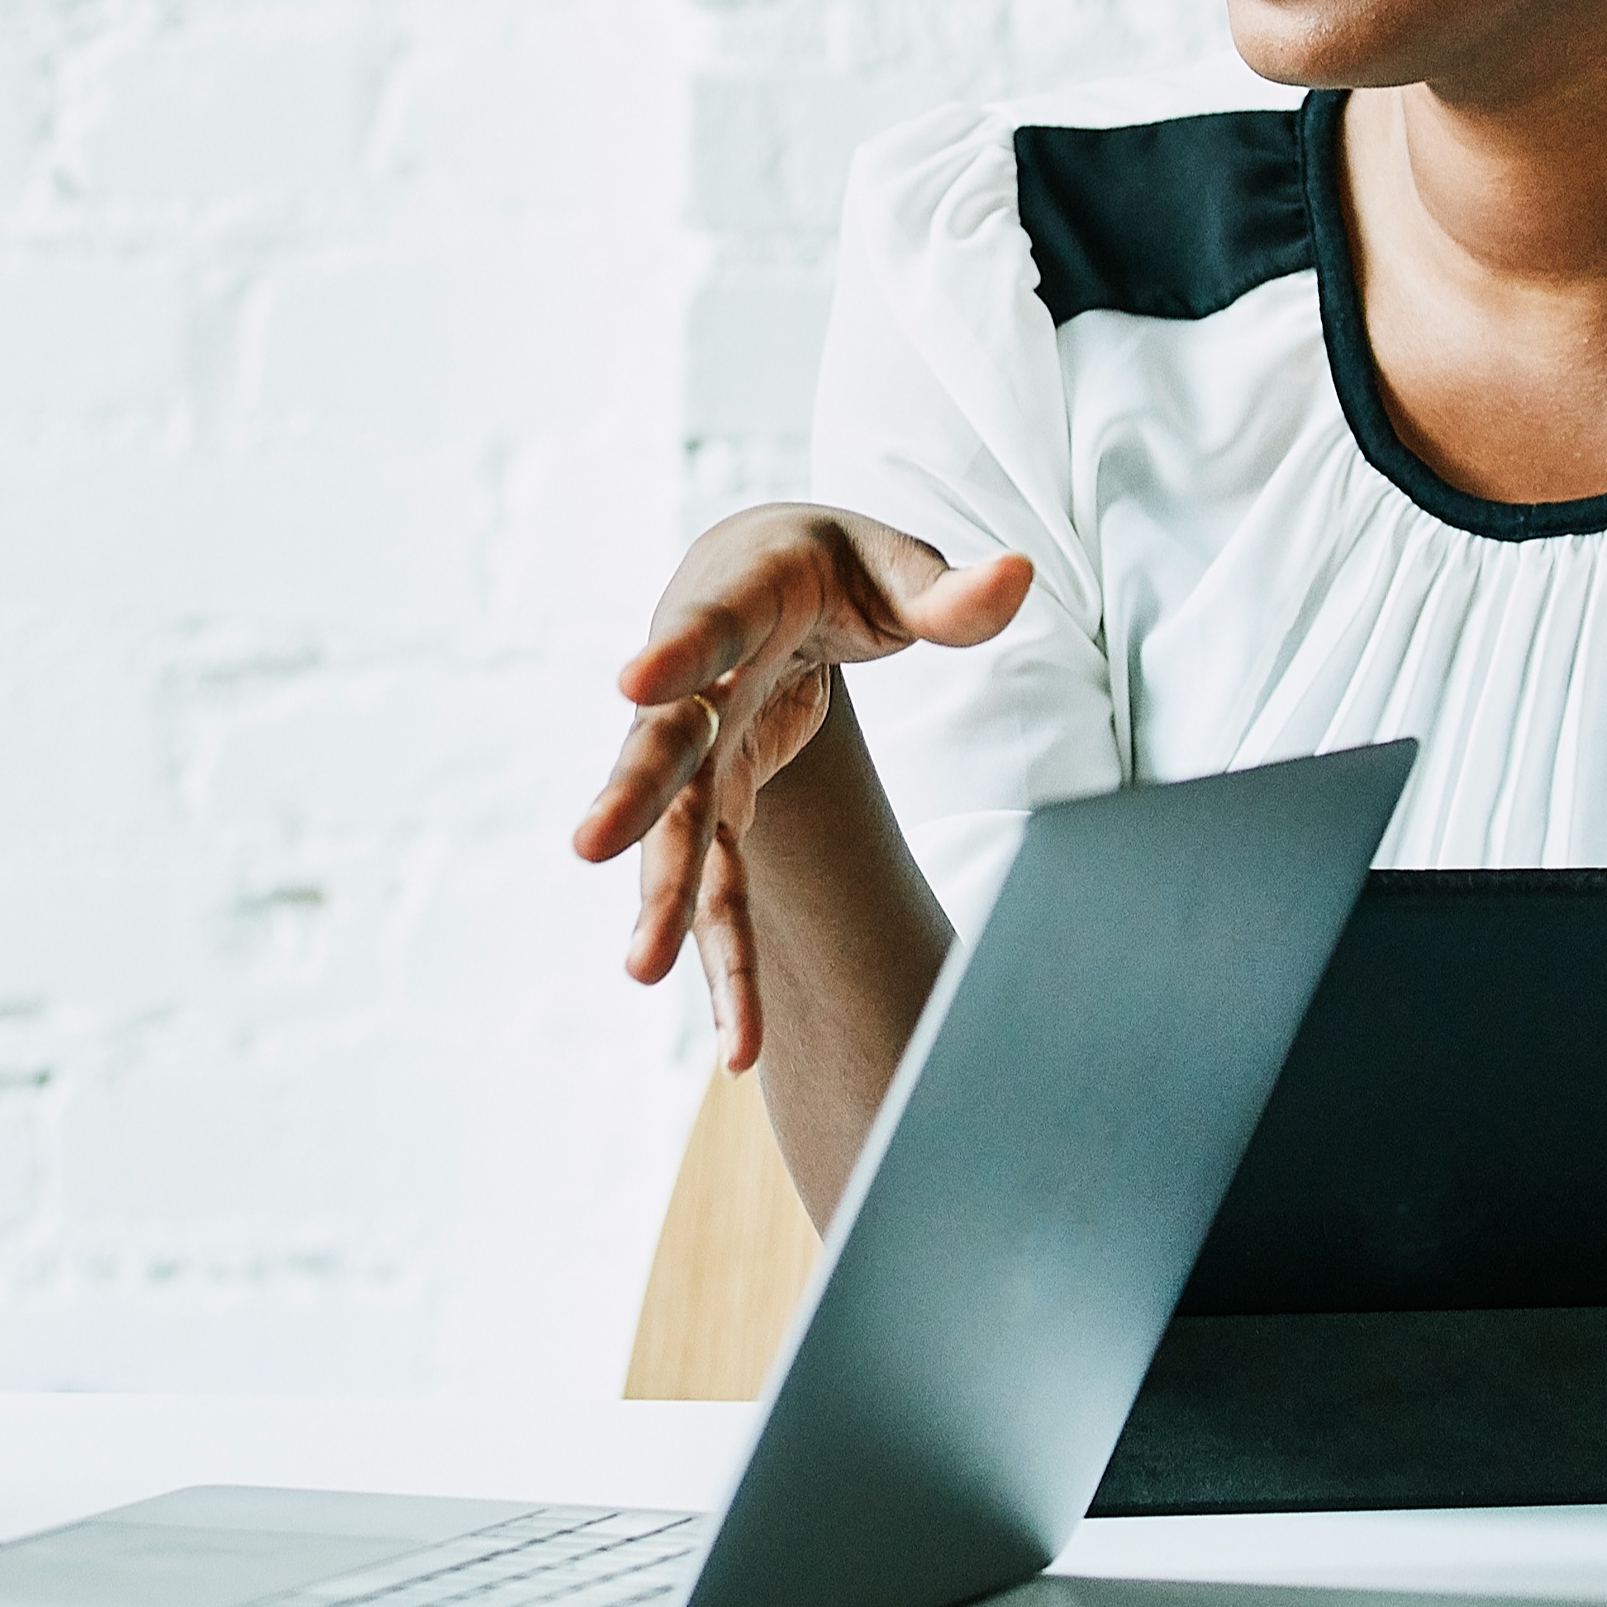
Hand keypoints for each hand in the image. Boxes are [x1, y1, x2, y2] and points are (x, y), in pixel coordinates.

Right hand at [572, 504, 1031, 1068]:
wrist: (760, 583)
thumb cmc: (831, 568)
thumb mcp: (891, 564)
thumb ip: (945, 590)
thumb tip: (1018, 576)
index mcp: (740, 597)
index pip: (708, 627)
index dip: (676, 653)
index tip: (635, 680)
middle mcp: (701, 685)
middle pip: (664, 745)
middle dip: (631, 794)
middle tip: (589, 845)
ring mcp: (702, 755)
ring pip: (679, 837)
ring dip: (665, 903)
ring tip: (643, 971)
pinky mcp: (719, 807)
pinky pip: (720, 890)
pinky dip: (728, 961)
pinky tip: (741, 1043)